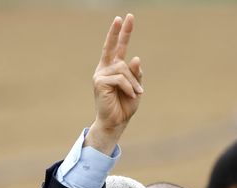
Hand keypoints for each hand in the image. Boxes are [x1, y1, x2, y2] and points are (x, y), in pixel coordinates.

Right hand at [84, 14, 142, 154]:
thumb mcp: (136, 88)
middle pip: (113, 46)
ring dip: (133, 82)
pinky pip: (120, 78)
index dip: (120, 33)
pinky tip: (131, 95)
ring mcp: (101, 74)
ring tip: (136, 93)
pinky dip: (129, 87)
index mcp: (113, 68)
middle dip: (120, 31)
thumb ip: (136, 74)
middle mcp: (105, 68)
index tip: (124, 18)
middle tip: (128, 16)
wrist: (116, 122)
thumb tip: (135, 57)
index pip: (117, 47)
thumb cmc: (124, 106)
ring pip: (123, 68)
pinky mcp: (99, 82)